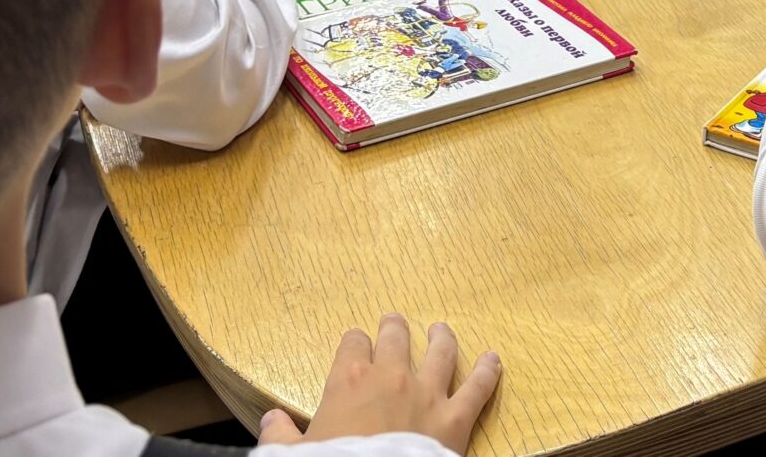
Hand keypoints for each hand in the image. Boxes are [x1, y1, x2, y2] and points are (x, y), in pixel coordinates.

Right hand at [260, 314, 500, 451]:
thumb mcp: (294, 453)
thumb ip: (280, 435)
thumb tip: (270, 421)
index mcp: (350, 379)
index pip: (353, 343)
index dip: (355, 341)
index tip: (356, 342)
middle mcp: (391, 375)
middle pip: (397, 337)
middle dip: (396, 327)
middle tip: (397, 322)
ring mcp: (428, 393)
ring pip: (441, 352)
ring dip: (442, 338)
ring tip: (441, 330)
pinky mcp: (456, 417)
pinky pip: (478, 388)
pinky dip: (488, 372)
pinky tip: (495, 360)